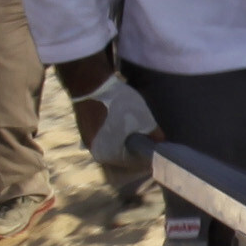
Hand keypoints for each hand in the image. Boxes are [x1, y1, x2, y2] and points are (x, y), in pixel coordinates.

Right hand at [69, 73, 163, 202]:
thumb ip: (154, 135)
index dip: (148, 156)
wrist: (90, 82)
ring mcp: (87, 140)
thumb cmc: (117, 104)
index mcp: (108, 156)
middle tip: (151, 138)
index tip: (158, 148)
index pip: (134, 163)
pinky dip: (115, 132)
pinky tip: (123, 122)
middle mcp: (95, 152)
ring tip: (138, 129)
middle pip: (123, 154)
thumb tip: (161, 143)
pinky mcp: (84, 128)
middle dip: (137, 147)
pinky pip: (104, 135)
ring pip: (113, 144)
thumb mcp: (143, 119)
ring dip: (125, 139)